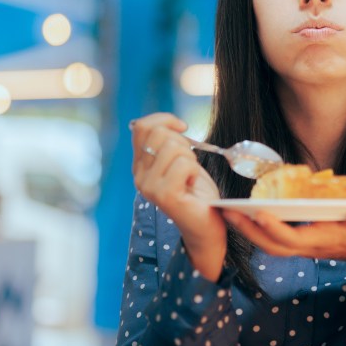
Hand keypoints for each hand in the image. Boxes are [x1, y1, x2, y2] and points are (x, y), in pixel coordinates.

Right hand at [131, 113, 225, 280]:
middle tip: (189, 163)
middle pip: (158, 134)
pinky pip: (183, 164)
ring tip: (191, 177)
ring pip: (173, 147)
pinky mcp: (164, 195)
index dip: (164, 119)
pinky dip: (195, 170)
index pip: (141, 127)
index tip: (183, 127)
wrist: (206, 226)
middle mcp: (139, 177)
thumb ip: (169, 144)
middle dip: (182, 142)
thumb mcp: (181, 161)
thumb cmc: (197, 193)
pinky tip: (192, 185)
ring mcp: (149, 187)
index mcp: (140, 166)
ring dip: (191, 158)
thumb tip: (171, 123)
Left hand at [221, 207, 345, 272]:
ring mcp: (306, 247)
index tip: (259, 213)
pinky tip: (245, 214)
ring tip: (229, 212)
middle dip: (250, 231)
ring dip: (248, 231)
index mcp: (326, 239)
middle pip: (274, 245)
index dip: (276, 228)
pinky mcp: (303, 243)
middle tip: (227, 212)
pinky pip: (275, 240)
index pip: (295, 238)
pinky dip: (257, 229)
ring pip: (271, 245)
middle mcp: (311, 247)